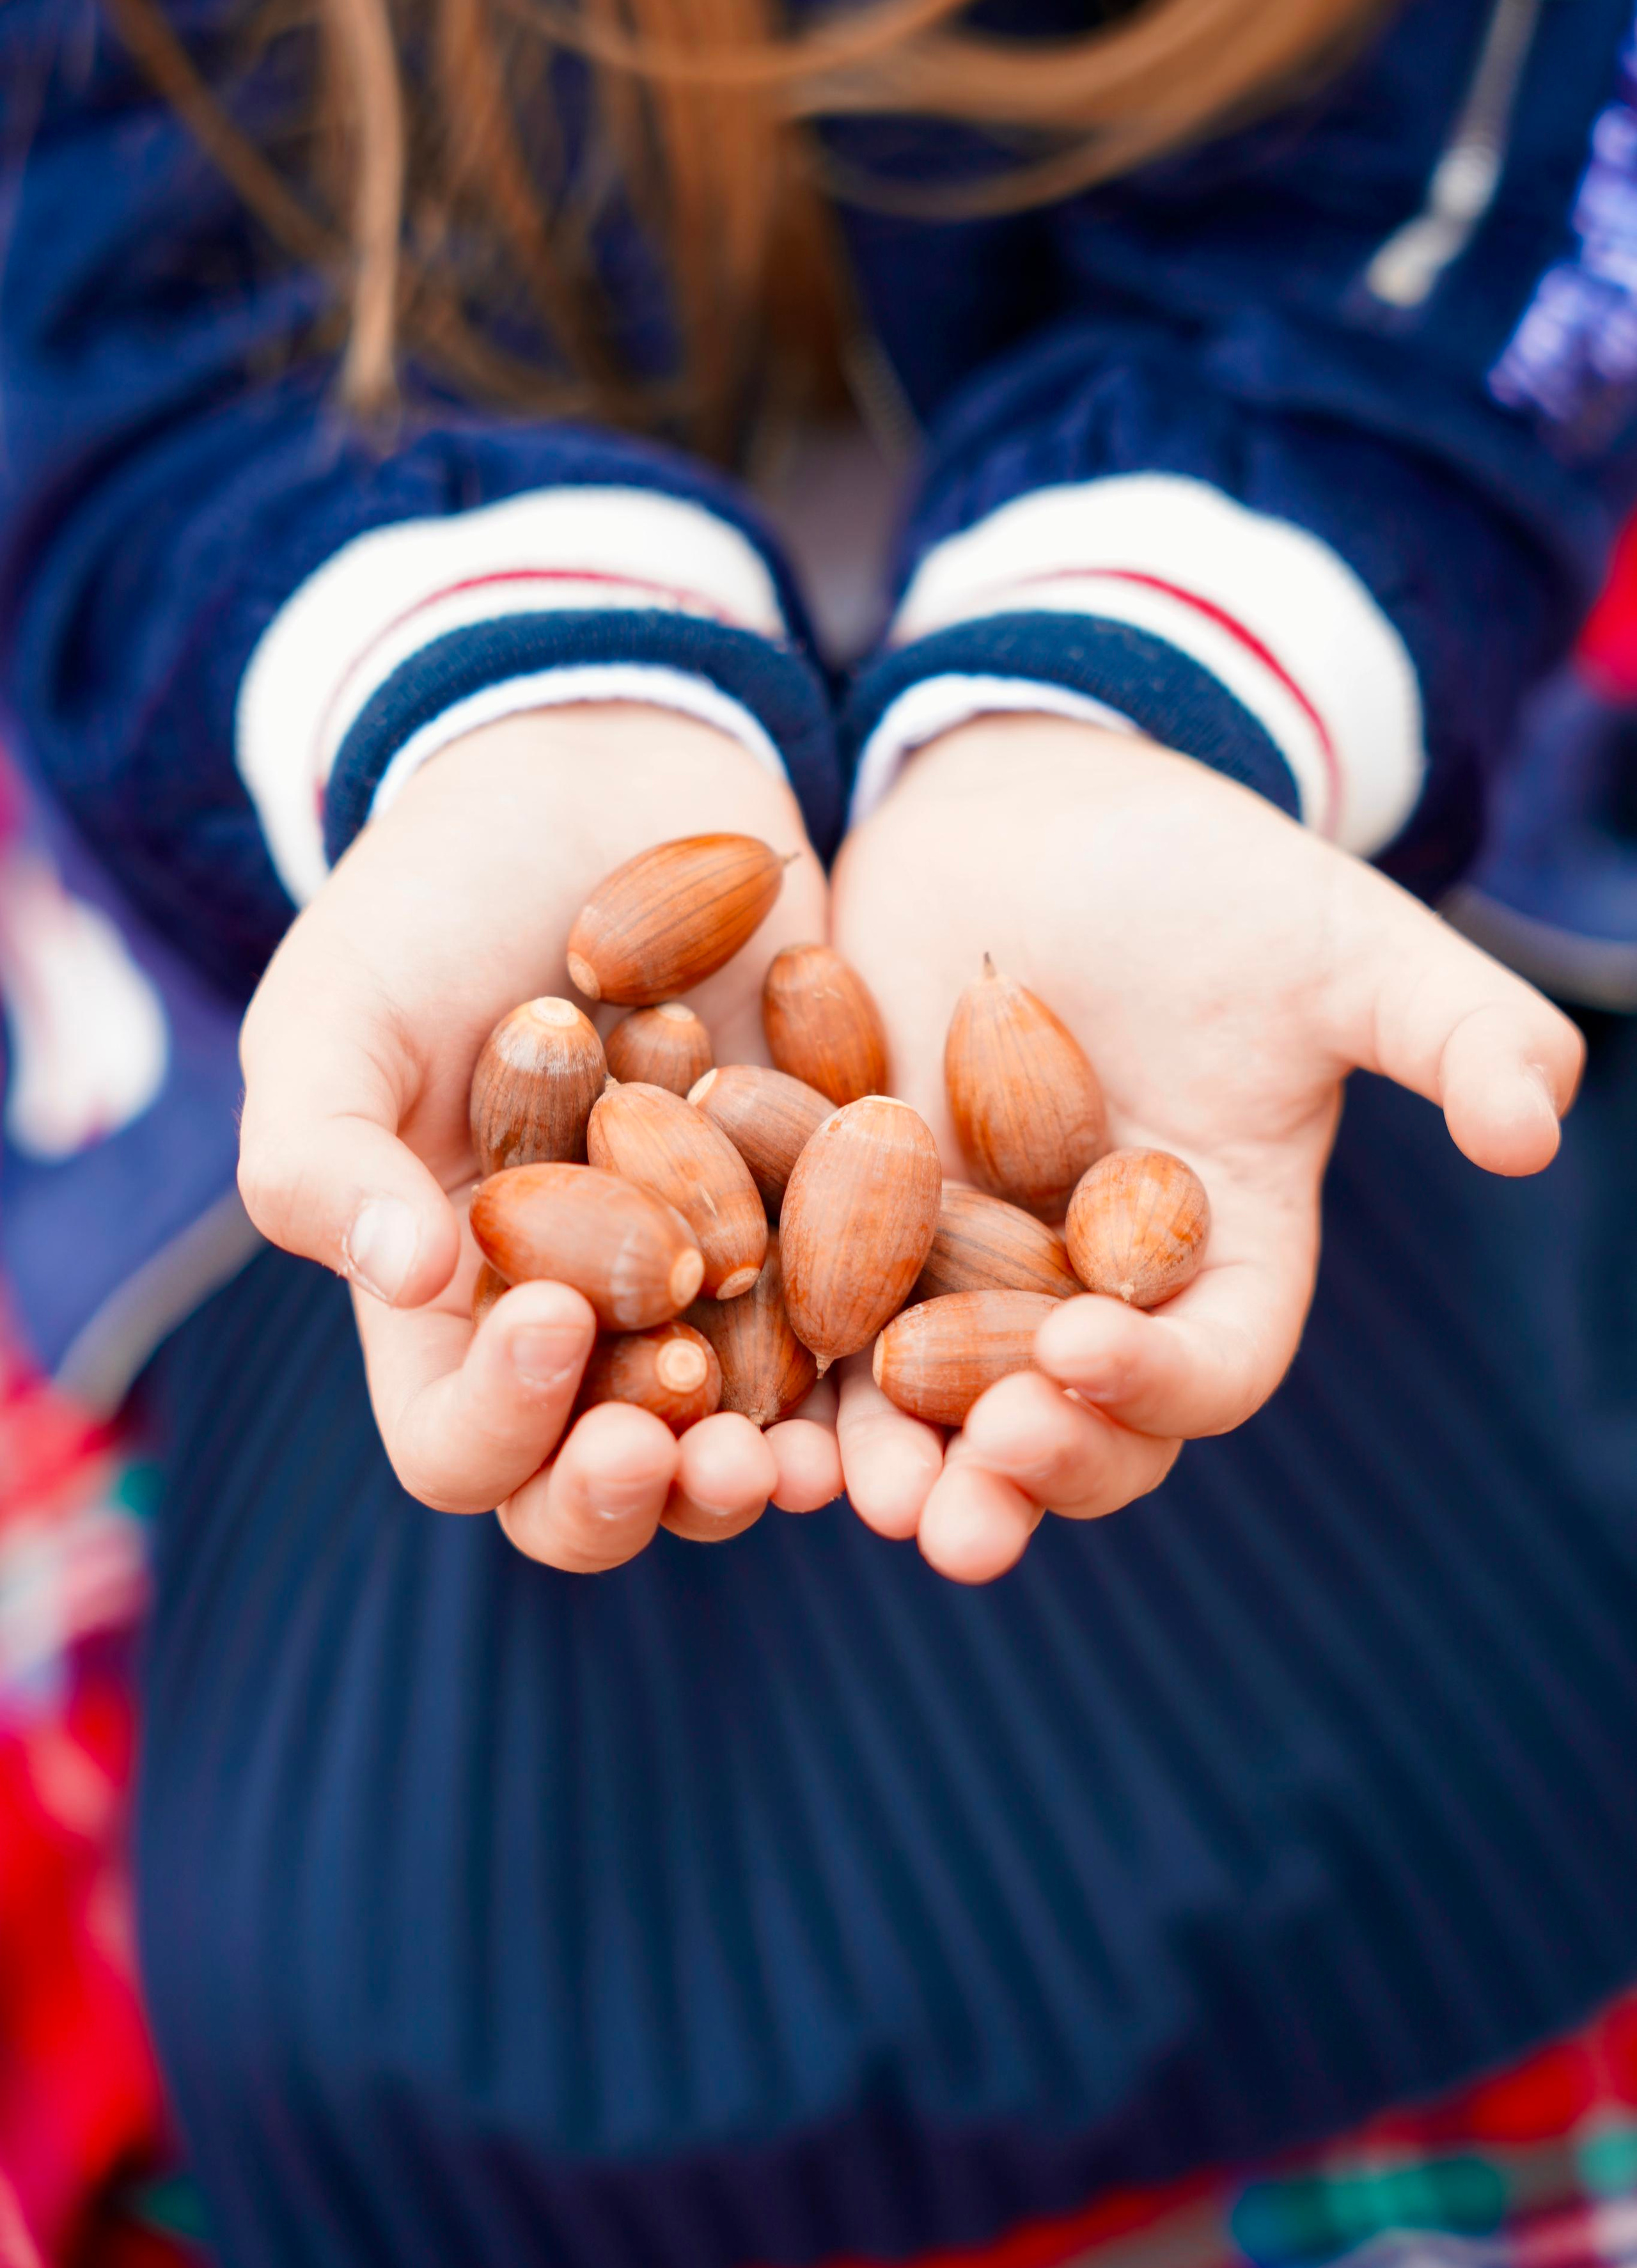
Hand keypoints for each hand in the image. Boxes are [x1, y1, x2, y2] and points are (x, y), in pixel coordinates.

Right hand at [238, 707, 842, 1565]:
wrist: (599, 774)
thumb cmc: (433, 897)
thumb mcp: (340, 1010)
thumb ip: (326, 1155)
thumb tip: (408, 1283)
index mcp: (446, 1306)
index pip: (457, 1442)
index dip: (497, 1424)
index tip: (547, 1317)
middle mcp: (581, 1325)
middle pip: (598, 1485)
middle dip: (639, 1493)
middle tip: (692, 1451)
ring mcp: (708, 1286)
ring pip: (734, 1444)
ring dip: (765, 1473)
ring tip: (800, 1463)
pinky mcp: (821, 1224)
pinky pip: (852, 1338)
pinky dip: (872, 1384)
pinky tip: (900, 1375)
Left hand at [830, 717, 1583, 1582]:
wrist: (1032, 810)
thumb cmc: (1204, 874)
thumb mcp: (1338, 940)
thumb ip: (1448, 1030)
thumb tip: (1540, 1126)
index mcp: (1222, 1254)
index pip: (1212, 1364)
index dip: (1160, 1379)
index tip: (1088, 1353)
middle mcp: (1098, 1292)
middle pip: (1076, 1425)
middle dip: (1026, 1472)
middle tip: (965, 1508)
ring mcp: (969, 1271)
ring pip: (940, 1412)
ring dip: (900, 1468)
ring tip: (854, 1499)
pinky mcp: (855, 1232)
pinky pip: (823, 1333)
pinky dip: (793, 1382)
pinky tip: (743, 1412)